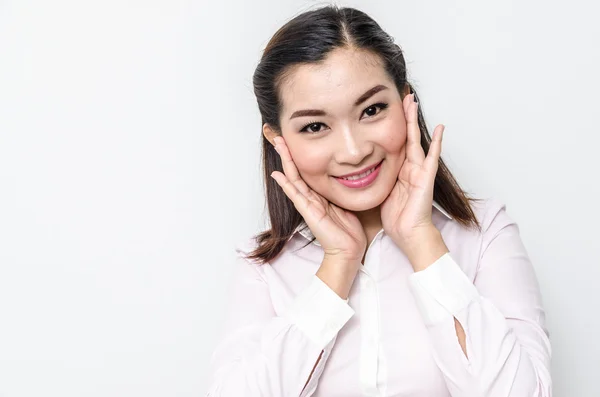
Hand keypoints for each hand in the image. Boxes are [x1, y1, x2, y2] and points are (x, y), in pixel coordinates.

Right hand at [270, 135, 366, 265]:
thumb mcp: (346, 205)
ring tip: (278, 146)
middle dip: (288, 154)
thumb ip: (342, 193)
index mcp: (319, 197)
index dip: (299, 158)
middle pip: (296, 172)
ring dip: (285, 162)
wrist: (348, 252)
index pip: (306, 173)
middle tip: (279, 137)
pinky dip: (286, 185)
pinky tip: (278, 175)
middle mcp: (311, 199)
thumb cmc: (349, 232)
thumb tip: (349, 177)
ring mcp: (308, 205)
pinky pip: (296, 195)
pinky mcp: (309, 213)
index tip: (294, 141)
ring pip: (294, 179)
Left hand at [380, 93, 444, 253]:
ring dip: (414, 121)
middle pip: (406, 136)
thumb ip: (375, 178)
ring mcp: (419, 171)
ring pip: (416, 140)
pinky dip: (437, 143)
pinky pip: (432, 158)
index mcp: (398, 170)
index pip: (393, 142)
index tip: (384, 108)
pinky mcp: (426, 179)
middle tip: (402, 95)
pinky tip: (441, 128)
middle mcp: (410, 167)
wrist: (408, 234)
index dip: (390, 126)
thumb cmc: (395, 217)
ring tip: (413, 101)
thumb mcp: (380, 191)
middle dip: (404, 116)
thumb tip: (357, 169)